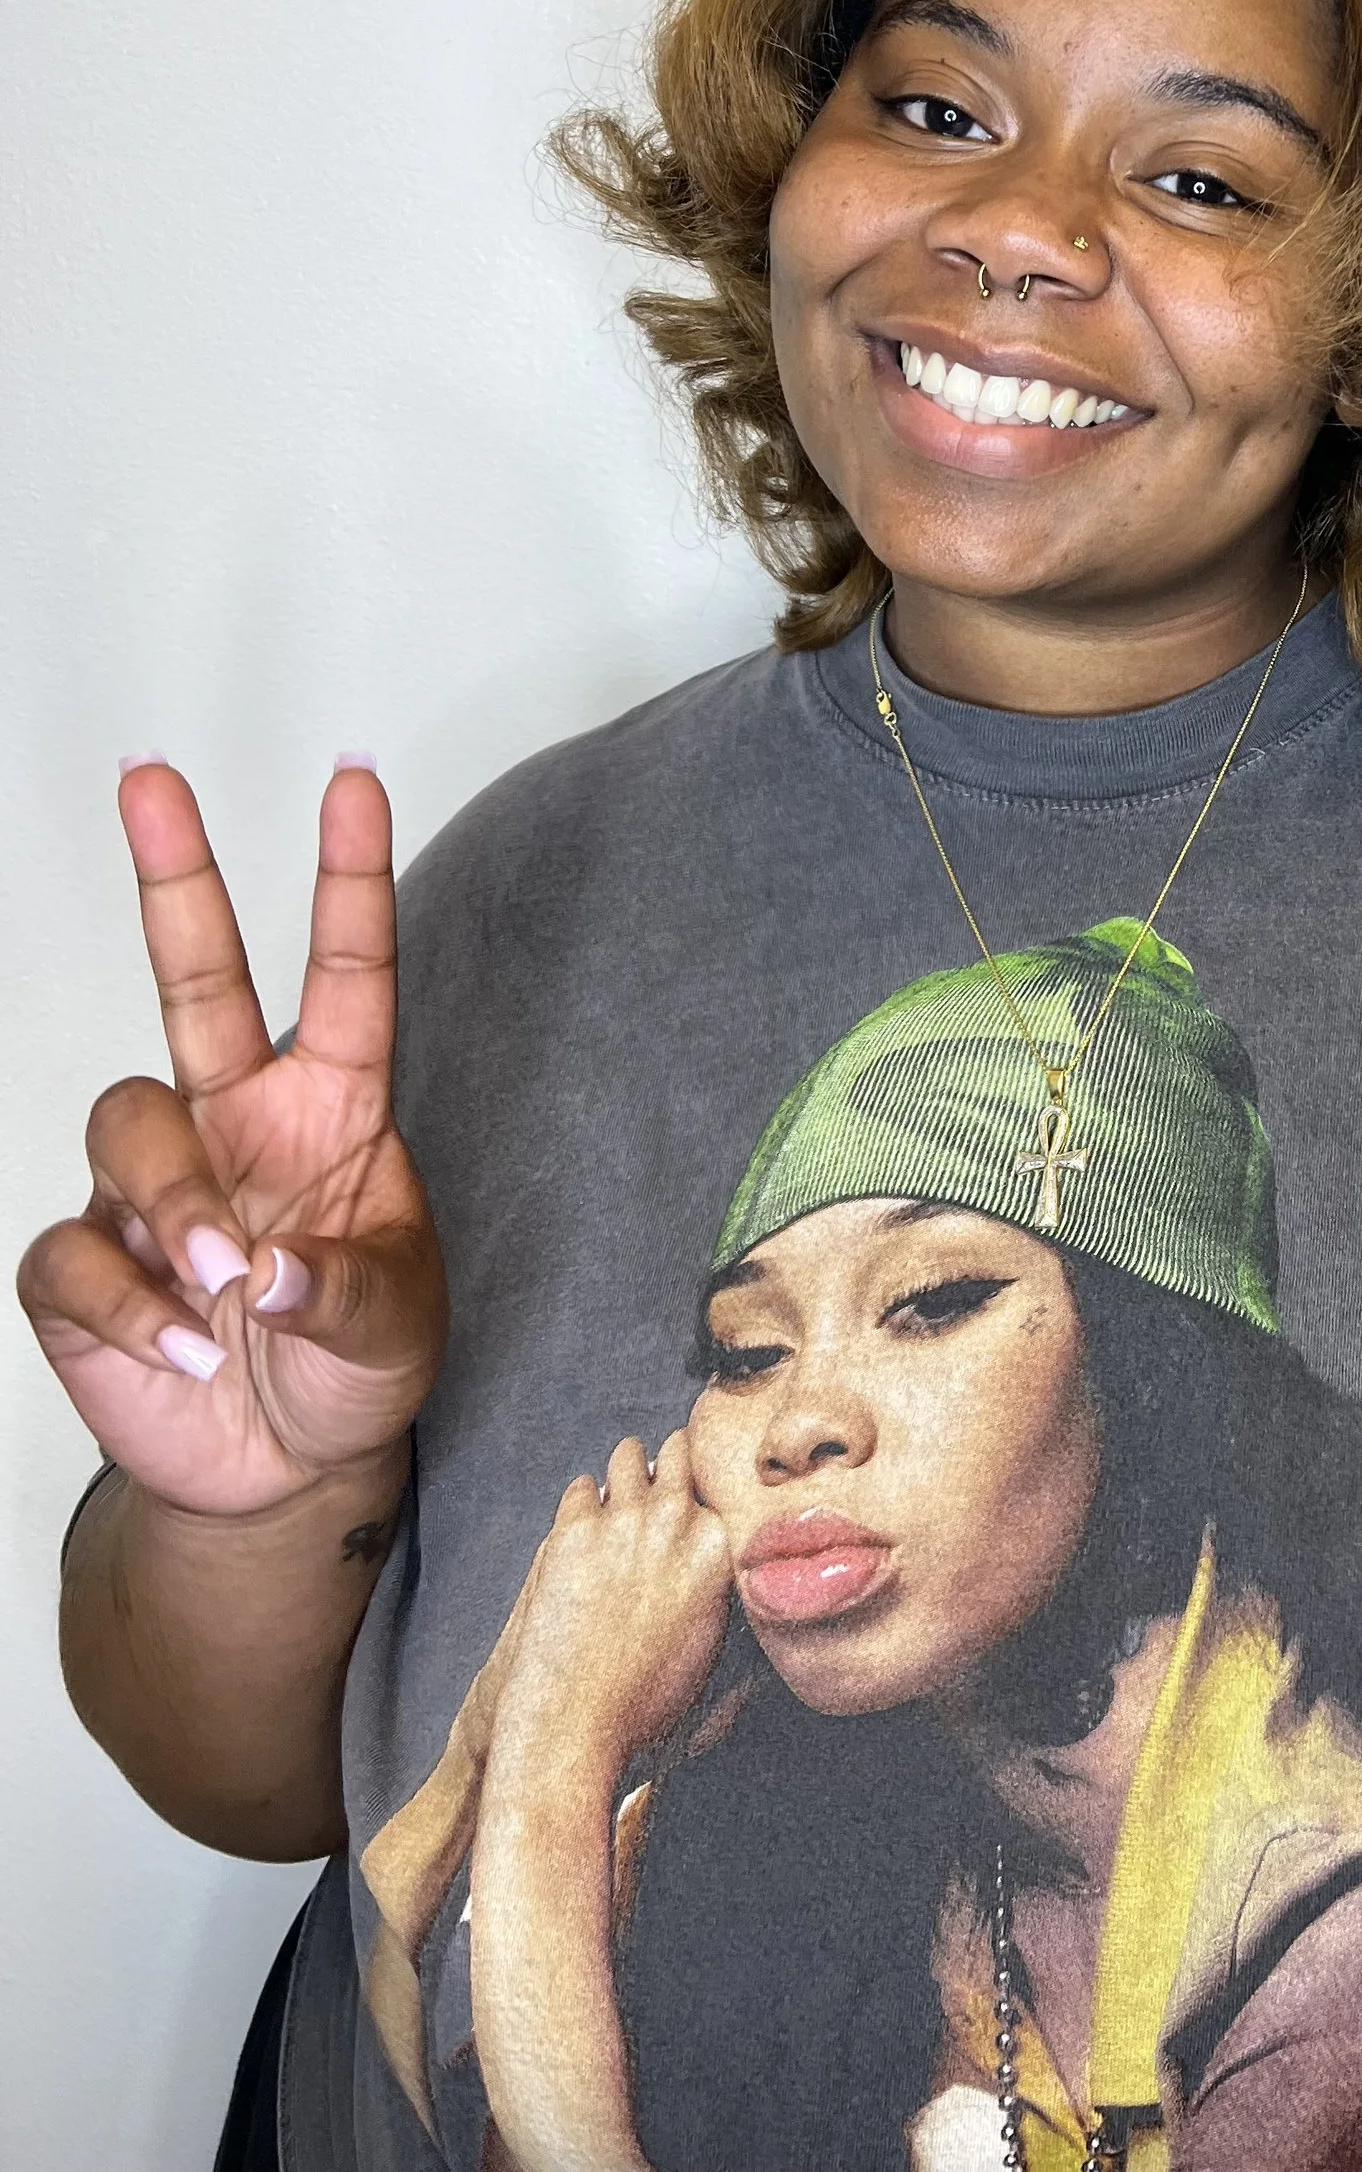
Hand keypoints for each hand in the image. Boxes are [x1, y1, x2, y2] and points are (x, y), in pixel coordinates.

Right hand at [17, 760, 445, 1519]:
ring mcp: (152, 1186)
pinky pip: (77, 1252)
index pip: (345, 974)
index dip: (348, 877)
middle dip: (174, 875)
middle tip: (150, 778)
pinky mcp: (86, 1267)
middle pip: (197, 976)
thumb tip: (263, 1269)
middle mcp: (234, 1118)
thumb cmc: (354, 1367)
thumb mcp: (393, 1332)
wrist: (282, 1474)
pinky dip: (129, 1306)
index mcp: (331, 1106)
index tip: (355, 779)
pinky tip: (179, 1351)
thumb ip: (343, 1292)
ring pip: (126, 1120)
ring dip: (175, 1199)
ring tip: (223, 1285)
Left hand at [492, 1433, 733, 1780]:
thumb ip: (720, 1590)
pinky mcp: (575, 1527)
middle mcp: (677, 1521)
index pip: (719, 1484)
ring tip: (617, 1504)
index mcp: (720, 1548)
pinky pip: (582, 1487)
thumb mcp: (709, 1646)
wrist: (573, 1721)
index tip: (692, 1501)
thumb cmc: (641, 1701)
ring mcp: (624, 1519)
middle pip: (680, 1449)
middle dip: (668, 1466)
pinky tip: (582, 1537)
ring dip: (626, 1475)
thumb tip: (724, 1569)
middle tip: (656, 1489)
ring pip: (629, 1454)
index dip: (703, 1492)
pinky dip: (583, 1505)